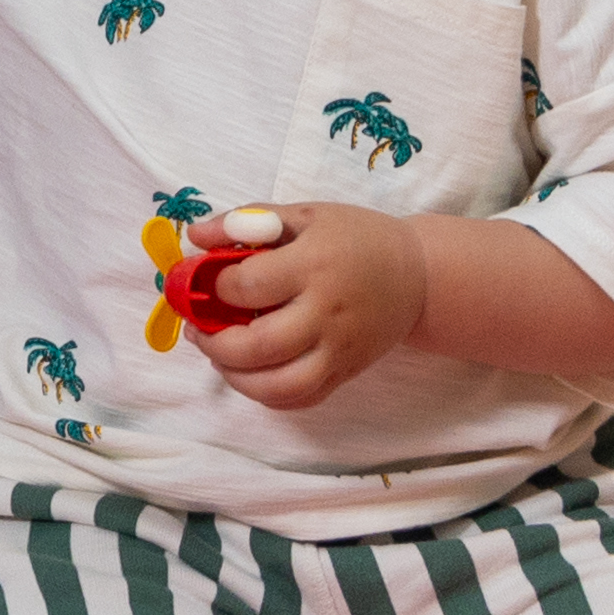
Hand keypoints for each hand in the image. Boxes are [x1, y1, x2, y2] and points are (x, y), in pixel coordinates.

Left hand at [182, 200, 429, 410]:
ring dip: (236, 378)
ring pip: (279, 385)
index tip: (210, 282)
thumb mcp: (305, 215)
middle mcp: (327, 313)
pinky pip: (302, 399)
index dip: (217, 286)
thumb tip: (196, 236)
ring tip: (219, 357)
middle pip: (259, 345)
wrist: (417, 276)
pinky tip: (252, 374)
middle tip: (199, 330)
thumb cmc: (355, 239)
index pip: (249, 286)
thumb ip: (247, 221)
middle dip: (215, 343)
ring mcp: (339, 350)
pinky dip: (268, 396)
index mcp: (314, 265)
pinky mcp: (346, 373)